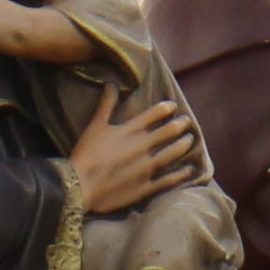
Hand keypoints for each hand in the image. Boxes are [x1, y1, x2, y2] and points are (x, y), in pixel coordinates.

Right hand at [72, 95, 203, 217]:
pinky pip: (169, 179)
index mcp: (131, 130)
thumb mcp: (95, 125)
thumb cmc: (86, 154)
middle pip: (169, 132)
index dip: (166, 108)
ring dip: (184, 145)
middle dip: (180, 125)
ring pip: (173, 153)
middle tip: (186, 121)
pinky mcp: (146, 186)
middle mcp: (143, 146)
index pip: (155, 113)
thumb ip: (106, 105)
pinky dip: (181, 174)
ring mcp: (147, 167)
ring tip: (190, 140)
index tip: (173, 106)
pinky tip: (189, 170)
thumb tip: (111, 83)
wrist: (80, 186)